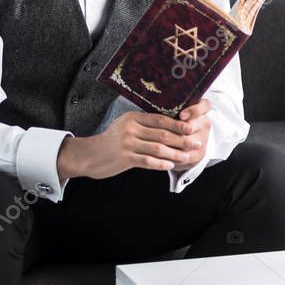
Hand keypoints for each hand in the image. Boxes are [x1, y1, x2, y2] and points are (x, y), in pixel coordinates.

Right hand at [56, 99, 211, 180]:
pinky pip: (147, 161)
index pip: (160, 119)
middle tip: (196, 142)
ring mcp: (127, 144)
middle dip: (182, 139)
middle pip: (162, 133)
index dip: (177, 123)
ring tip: (187, 156)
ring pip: (157, 148)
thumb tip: (166, 126)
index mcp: (133, 118)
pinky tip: (170, 165)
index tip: (191, 127)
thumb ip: (142, 125)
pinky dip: (160, 163)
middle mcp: (131, 129)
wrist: (89, 155)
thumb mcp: (124, 126)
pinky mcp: (125, 158)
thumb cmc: (110, 141)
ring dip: (175, 153)